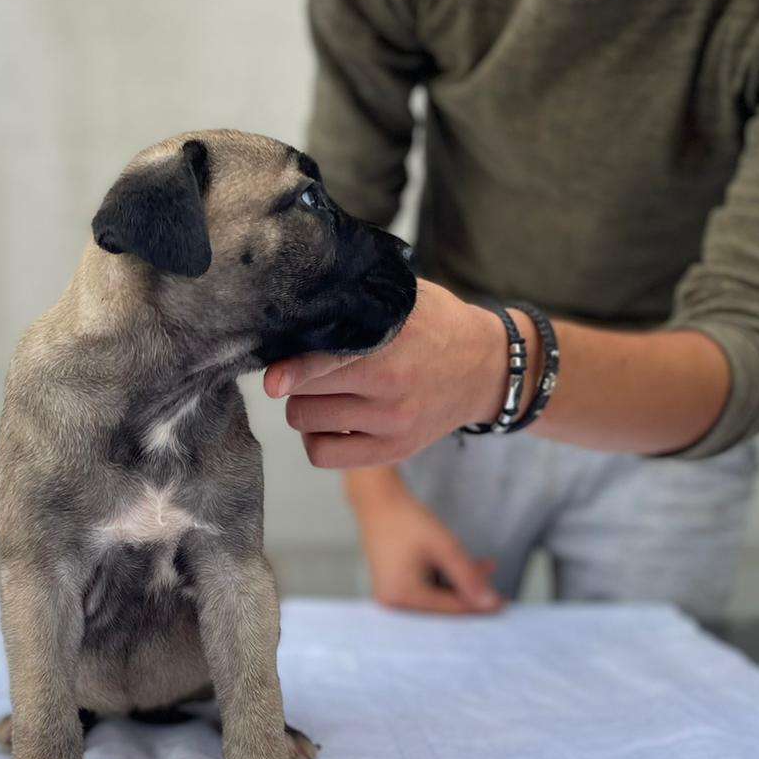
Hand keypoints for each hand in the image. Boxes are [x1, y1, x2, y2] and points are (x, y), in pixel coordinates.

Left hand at [265, 277, 517, 468]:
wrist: (487, 369)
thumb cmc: (436, 326)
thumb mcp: (406, 301)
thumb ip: (358, 302)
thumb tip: (299, 301)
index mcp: (392, 346)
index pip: (325, 363)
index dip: (291, 371)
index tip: (272, 379)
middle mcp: (391, 389)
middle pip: (305, 395)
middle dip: (295, 381)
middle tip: (303, 370)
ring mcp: (392, 425)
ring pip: (307, 424)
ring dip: (303, 407)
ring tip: (319, 393)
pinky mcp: (393, 451)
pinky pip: (324, 456)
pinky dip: (315, 439)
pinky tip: (328, 422)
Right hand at [349, 472, 502, 615]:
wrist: (379, 503)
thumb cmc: (407, 521)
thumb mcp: (444, 548)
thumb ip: (468, 576)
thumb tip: (490, 603)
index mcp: (402, 596)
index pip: (449, 608)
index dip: (478, 604)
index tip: (503, 604)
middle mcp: (393, 602)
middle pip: (443, 606)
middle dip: (470, 593)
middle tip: (497, 589)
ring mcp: (392, 597)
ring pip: (437, 597)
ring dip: (460, 584)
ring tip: (484, 567)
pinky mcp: (395, 588)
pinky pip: (426, 590)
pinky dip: (445, 580)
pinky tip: (464, 567)